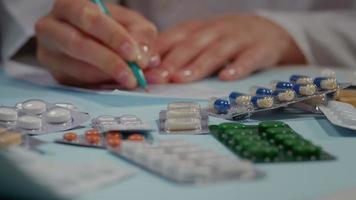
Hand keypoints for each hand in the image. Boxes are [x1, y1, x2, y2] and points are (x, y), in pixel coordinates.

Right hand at [36, 0, 159, 88]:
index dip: (112, 37)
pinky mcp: (54, 74)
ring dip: (106, 78)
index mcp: (69, 5)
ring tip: (130, 81)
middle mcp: (51, 27)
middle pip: (77, 45)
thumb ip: (141, 36)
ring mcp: (49, 53)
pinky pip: (77, 83)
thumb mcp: (132, 24)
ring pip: (75, 68)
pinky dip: (100, 86)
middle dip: (109, 62)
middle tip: (132, 76)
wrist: (96, 38)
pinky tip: (117, 85)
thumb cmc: (114, 27)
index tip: (133, 53)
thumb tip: (145, 58)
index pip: (88, 18)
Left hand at [145, 15, 305, 82]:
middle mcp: (215, 31)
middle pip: (191, 44)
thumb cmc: (225, 39)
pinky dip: (238, 67)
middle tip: (158, 77)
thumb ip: (178, 53)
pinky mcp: (260, 48)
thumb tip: (149, 72)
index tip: (141, 66)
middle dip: (173, 60)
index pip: (173, 37)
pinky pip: (249, 57)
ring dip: (198, 64)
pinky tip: (227, 77)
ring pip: (216, 51)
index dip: (157, 51)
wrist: (267, 31)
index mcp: (197, 29)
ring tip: (182, 78)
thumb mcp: (201, 40)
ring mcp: (238, 38)